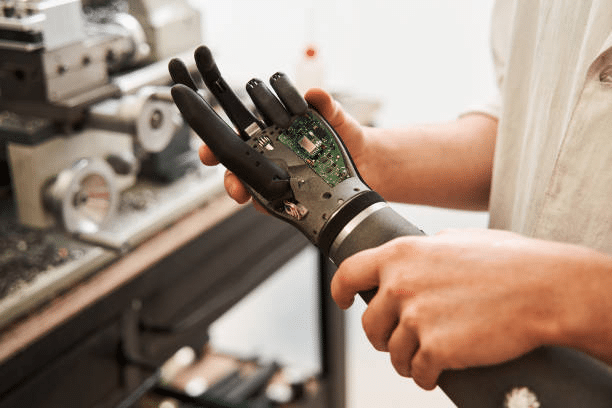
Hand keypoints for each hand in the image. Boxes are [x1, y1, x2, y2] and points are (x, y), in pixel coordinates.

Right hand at [199, 88, 367, 204]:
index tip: (207, 148)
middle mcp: (272, 153)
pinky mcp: (293, 195)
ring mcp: (281, 176)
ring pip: (250, 184)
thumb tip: (314, 93)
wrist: (370, 162)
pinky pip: (272, 202)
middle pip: (238, 163)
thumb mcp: (337, 116)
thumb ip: (326, 105)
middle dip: (227, 172)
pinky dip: (267, 204)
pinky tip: (270, 204)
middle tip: (228, 178)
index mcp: (274, 128)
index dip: (217, 138)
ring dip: (242, 190)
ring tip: (243, 193)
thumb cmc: (348, 135)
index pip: (239, 131)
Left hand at [330, 228, 611, 389]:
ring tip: (422, 357)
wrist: (544, 288)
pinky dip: (425, 376)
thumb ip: (427, 247)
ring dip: (406, 359)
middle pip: (370, 323)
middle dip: (381, 336)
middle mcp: (400, 285)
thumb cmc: (509, 261)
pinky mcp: (436, 348)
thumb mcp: (458, 239)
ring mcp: (416, 318)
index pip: (349, 272)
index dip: (340, 290)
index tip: (343, 301)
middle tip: (396, 339)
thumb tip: (416, 252)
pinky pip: (418, 372)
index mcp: (401, 255)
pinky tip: (435, 372)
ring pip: (393, 353)